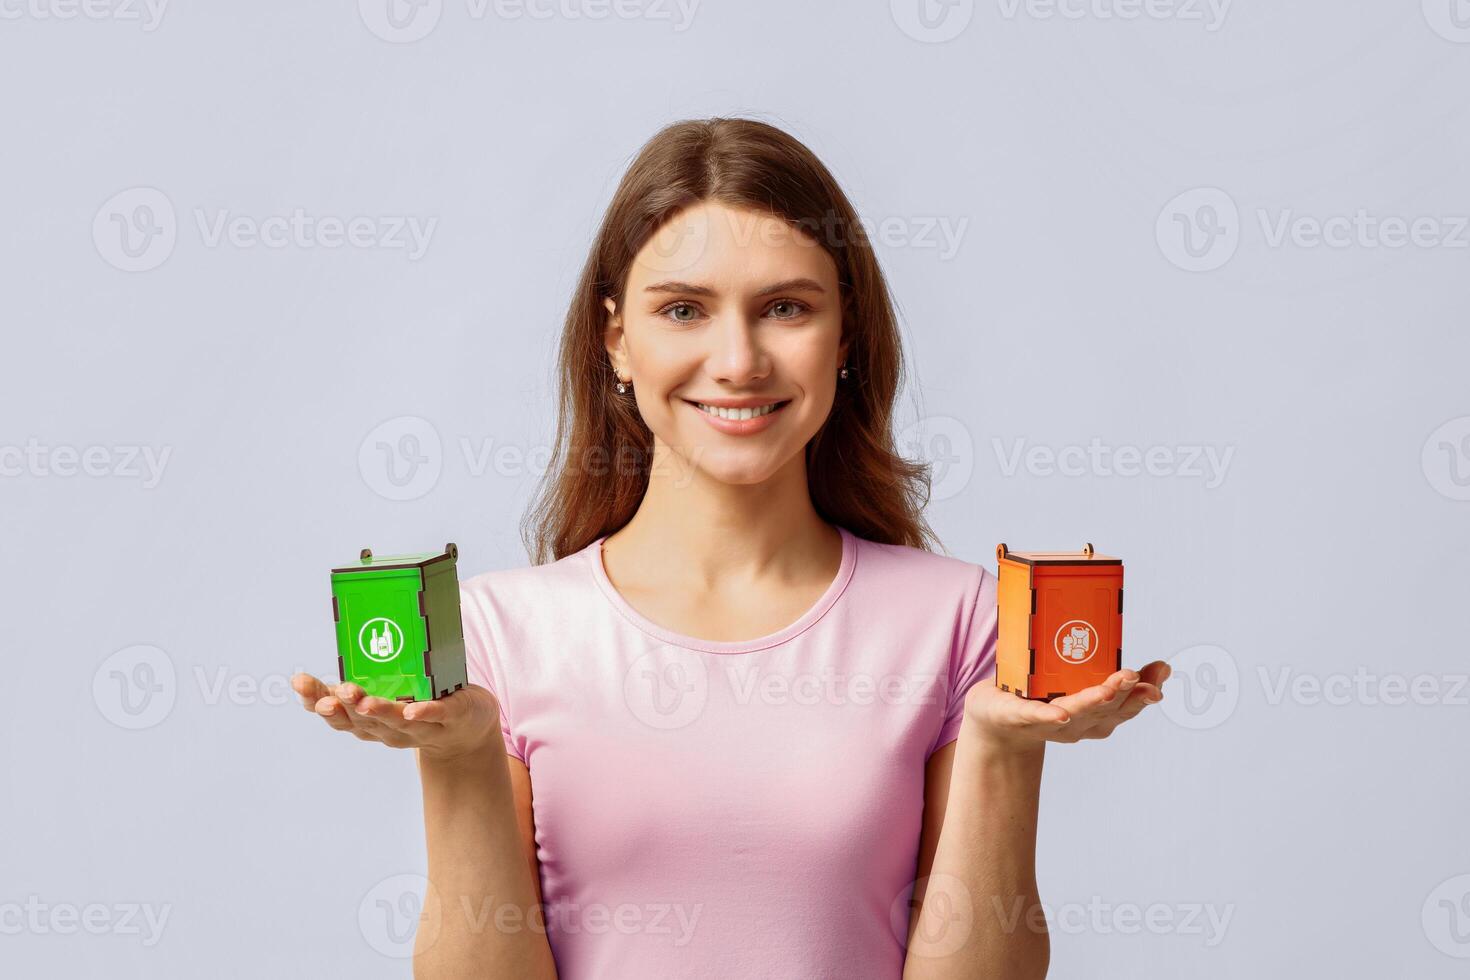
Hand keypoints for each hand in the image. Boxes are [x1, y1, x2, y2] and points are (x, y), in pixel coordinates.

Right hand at [290, 673, 502, 763]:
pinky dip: (422, 714)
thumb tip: (350, 624)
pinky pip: (435, 717)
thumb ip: (366, 670)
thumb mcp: (388, 690)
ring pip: (394, 722)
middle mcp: (387, 729)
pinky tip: (411, 711)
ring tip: (362, 699)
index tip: (298, 682)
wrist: (468, 733)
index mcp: (368, 720)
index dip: (315, 700)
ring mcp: (418, 728)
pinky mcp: (450, 719)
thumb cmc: (420, 704)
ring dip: (377, 711)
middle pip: (359, 721)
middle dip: (342, 707)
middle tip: (333, 694)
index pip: (335, 713)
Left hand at [963, 661, 1170, 751]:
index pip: (1127, 705)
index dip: (1146, 690)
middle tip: (1137, 676)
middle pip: (1107, 711)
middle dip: (1125, 695)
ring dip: (1093, 702)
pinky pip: (1034, 716)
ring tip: (1109, 688)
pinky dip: (1048, 716)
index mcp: (1094, 714)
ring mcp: (1049, 724)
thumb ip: (1092, 656)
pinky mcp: (1018, 717)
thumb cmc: (1037, 694)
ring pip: (1076, 713)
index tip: (1162, 670)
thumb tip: (1111, 618)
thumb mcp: (1069, 676)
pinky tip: (1061, 714)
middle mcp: (1078, 724)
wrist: (994, 720)